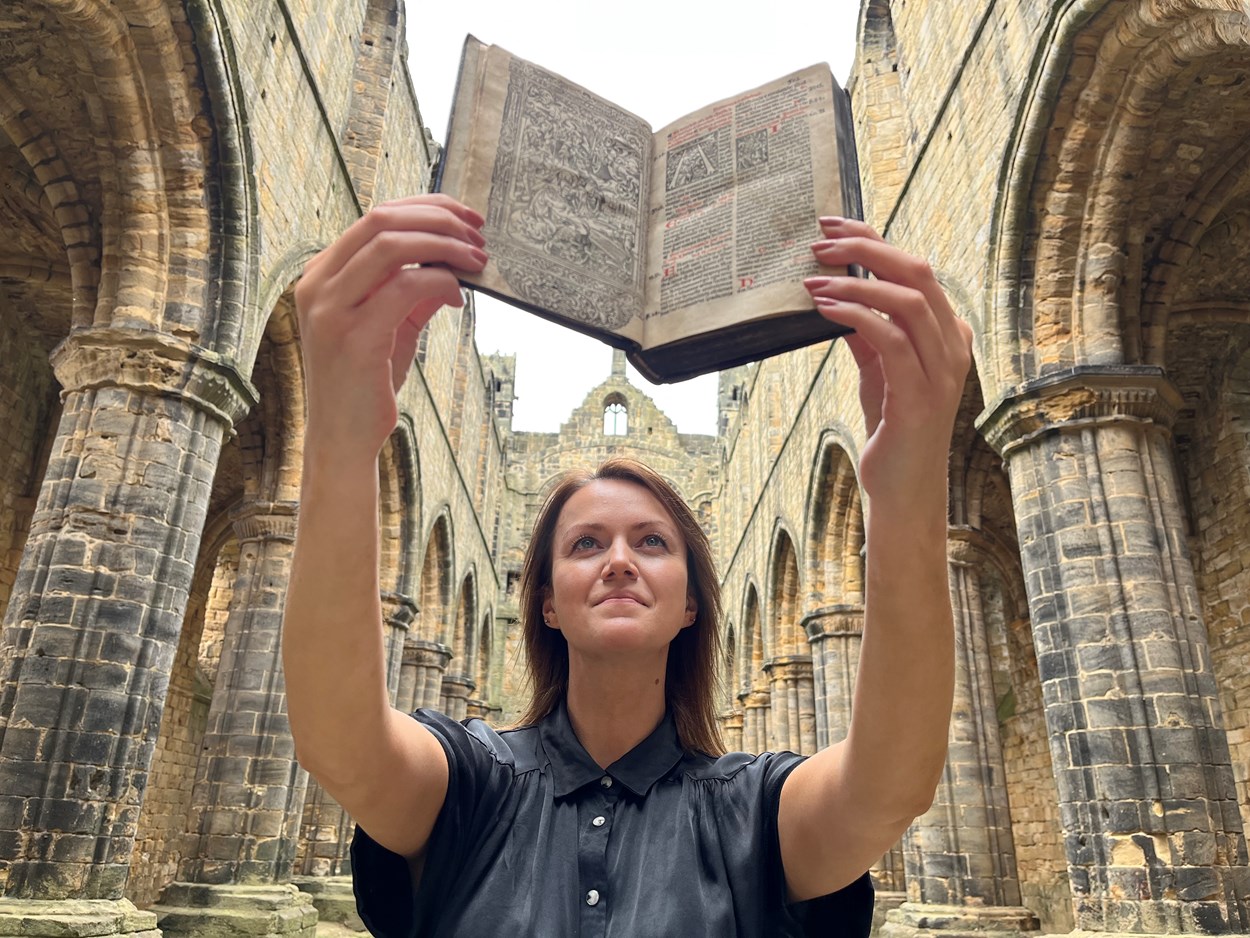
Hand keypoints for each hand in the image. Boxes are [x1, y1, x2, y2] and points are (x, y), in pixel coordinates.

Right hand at [294, 195, 486, 457]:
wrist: (343, 437)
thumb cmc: (366, 383)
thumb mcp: (392, 326)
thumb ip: (413, 291)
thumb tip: (451, 262)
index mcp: (321, 274)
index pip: (374, 217)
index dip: (425, 208)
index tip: (465, 217)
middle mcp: (317, 284)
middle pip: (381, 219)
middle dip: (439, 218)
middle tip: (478, 233)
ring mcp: (330, 308)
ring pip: (392, 245)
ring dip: (445, 245)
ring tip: (476, 259)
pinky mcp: (353, 334)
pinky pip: (406, 287)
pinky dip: (441, 282)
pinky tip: (458, 298)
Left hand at [804, 217, 971, 505]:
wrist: (903, 489)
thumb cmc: (892, 429)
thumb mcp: (878, 372)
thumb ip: (868, 334)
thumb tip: (838, 295)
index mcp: (948, 333)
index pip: (916, 269)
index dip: (875, 239)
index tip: (833, 226)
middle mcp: (953, 346)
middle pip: (918, 272)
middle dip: (867, 248)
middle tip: (820, 241)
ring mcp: (942, 370)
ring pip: (907, 301)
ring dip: (855, 283)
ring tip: (814, 280)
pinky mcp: (920, 395)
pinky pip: (890, 339)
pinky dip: (856, 316)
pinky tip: (824, 310)